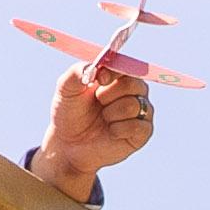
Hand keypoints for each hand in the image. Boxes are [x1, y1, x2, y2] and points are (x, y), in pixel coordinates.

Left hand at [32, 60, 158, 203]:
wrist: (69, 143)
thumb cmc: (70, 112)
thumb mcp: (65, 89)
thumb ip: (76, 72)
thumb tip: (94, 67)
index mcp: (118, 76)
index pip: (125, 66)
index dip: (114, 71)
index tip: (99, 79)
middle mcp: (134, 91)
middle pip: (134, 84)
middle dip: (110, 94)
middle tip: (98, 101)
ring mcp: (141, 111)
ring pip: (134, 105)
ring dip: (111, 113)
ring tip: (103, 118)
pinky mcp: (143, 132)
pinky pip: (138, 126)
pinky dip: (119, 129)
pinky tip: (111, 131)